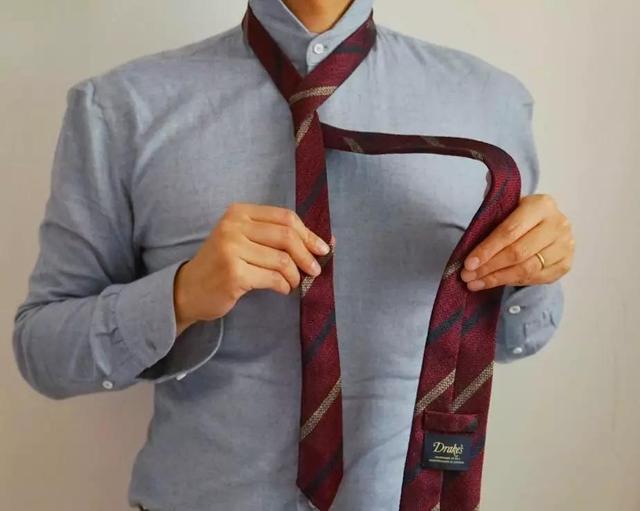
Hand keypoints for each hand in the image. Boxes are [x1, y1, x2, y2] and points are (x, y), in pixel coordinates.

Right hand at [173, 203, 331, 334]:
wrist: (188, 290)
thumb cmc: (222, 265)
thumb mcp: (243, 240)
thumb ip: (274, 236)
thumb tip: (322, 242)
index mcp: (238, 213)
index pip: (284, 217)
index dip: (308, 233)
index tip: (323, 248)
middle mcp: (233, 227)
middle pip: (286, 236)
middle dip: (307, 254)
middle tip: (315, 270)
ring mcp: (231, 250)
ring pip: (282, 260)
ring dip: (295, 274)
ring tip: (293, 282)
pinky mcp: (234, 274)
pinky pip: (273, 278)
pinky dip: (284, 286)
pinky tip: (281, 289)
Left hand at [460, 194, 573, 290]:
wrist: (546, 223)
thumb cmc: (519, 215)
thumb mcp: (507, 207)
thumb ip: (492, 216)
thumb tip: (472, 235)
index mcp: (541, 205)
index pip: (509, 231)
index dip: (487, 249)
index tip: (468, 263)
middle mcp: (558, 224)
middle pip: (518, 253)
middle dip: (489, 267)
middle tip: (467, 276)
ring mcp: (565, 245)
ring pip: (527, 269)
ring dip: (497, 278)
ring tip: (475, 283)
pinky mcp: (565, 263)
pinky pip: (536, 279)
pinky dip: (512, 282)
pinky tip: (494, 283)